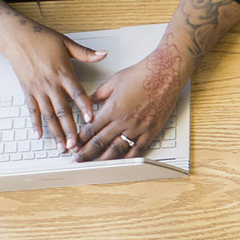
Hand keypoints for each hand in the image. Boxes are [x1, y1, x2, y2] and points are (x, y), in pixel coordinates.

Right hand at [0, 21, 103, 150]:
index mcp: (63, 73)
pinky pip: (32, 110)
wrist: (16, 37)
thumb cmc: (41, 39)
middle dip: (69, 129)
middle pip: (62, 110)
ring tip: (61, 146)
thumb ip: (86, 53)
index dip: (84, 107)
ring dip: (55, 132)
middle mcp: (50, 84)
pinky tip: (39, 136)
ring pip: (48, 115)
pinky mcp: (27, 91)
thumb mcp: (66, 43)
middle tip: (76, 144)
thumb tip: (103, 53)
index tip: (90, 120)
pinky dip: (35, 124)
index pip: (76, 93)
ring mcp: (38, 89)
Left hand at [76, 43, 191, 162]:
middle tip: (78, 160)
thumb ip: (99, 94)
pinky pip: (138, 149)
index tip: (75, 145)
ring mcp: (138, 127)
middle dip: (86, 153)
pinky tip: (121, 162)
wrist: (164, 73)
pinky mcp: (151, 130)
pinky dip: (128, 157)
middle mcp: (123, 121)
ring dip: (104, 159)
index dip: (80, 139)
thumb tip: (90, 101)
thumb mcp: (114, 81)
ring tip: (95, 166)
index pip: (91, 129)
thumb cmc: (141, 74)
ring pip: (117, 149)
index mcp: (112, 108)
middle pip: (100, 142)